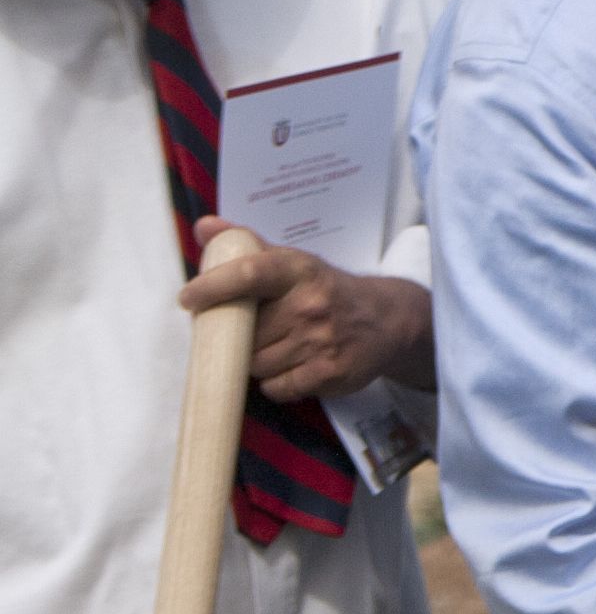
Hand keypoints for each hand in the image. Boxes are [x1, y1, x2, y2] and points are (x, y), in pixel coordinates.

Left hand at [179, 221, 430, 400]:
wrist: (390, 320)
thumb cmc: (326, 290)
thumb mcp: (294, 263)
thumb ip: (246, 246)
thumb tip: (204, 226)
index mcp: (299, 271)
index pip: (250, 273)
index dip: (214, 286)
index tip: (189, 298)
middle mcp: (312, 304)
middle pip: (245, 333)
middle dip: (240, 337)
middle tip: (253, 331)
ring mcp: (323, 341)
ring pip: (257, 364)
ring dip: (258, 361)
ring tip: (279, 347)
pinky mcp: (331, 373)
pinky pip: (277, 387)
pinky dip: (277, 382)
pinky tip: (294, 366)